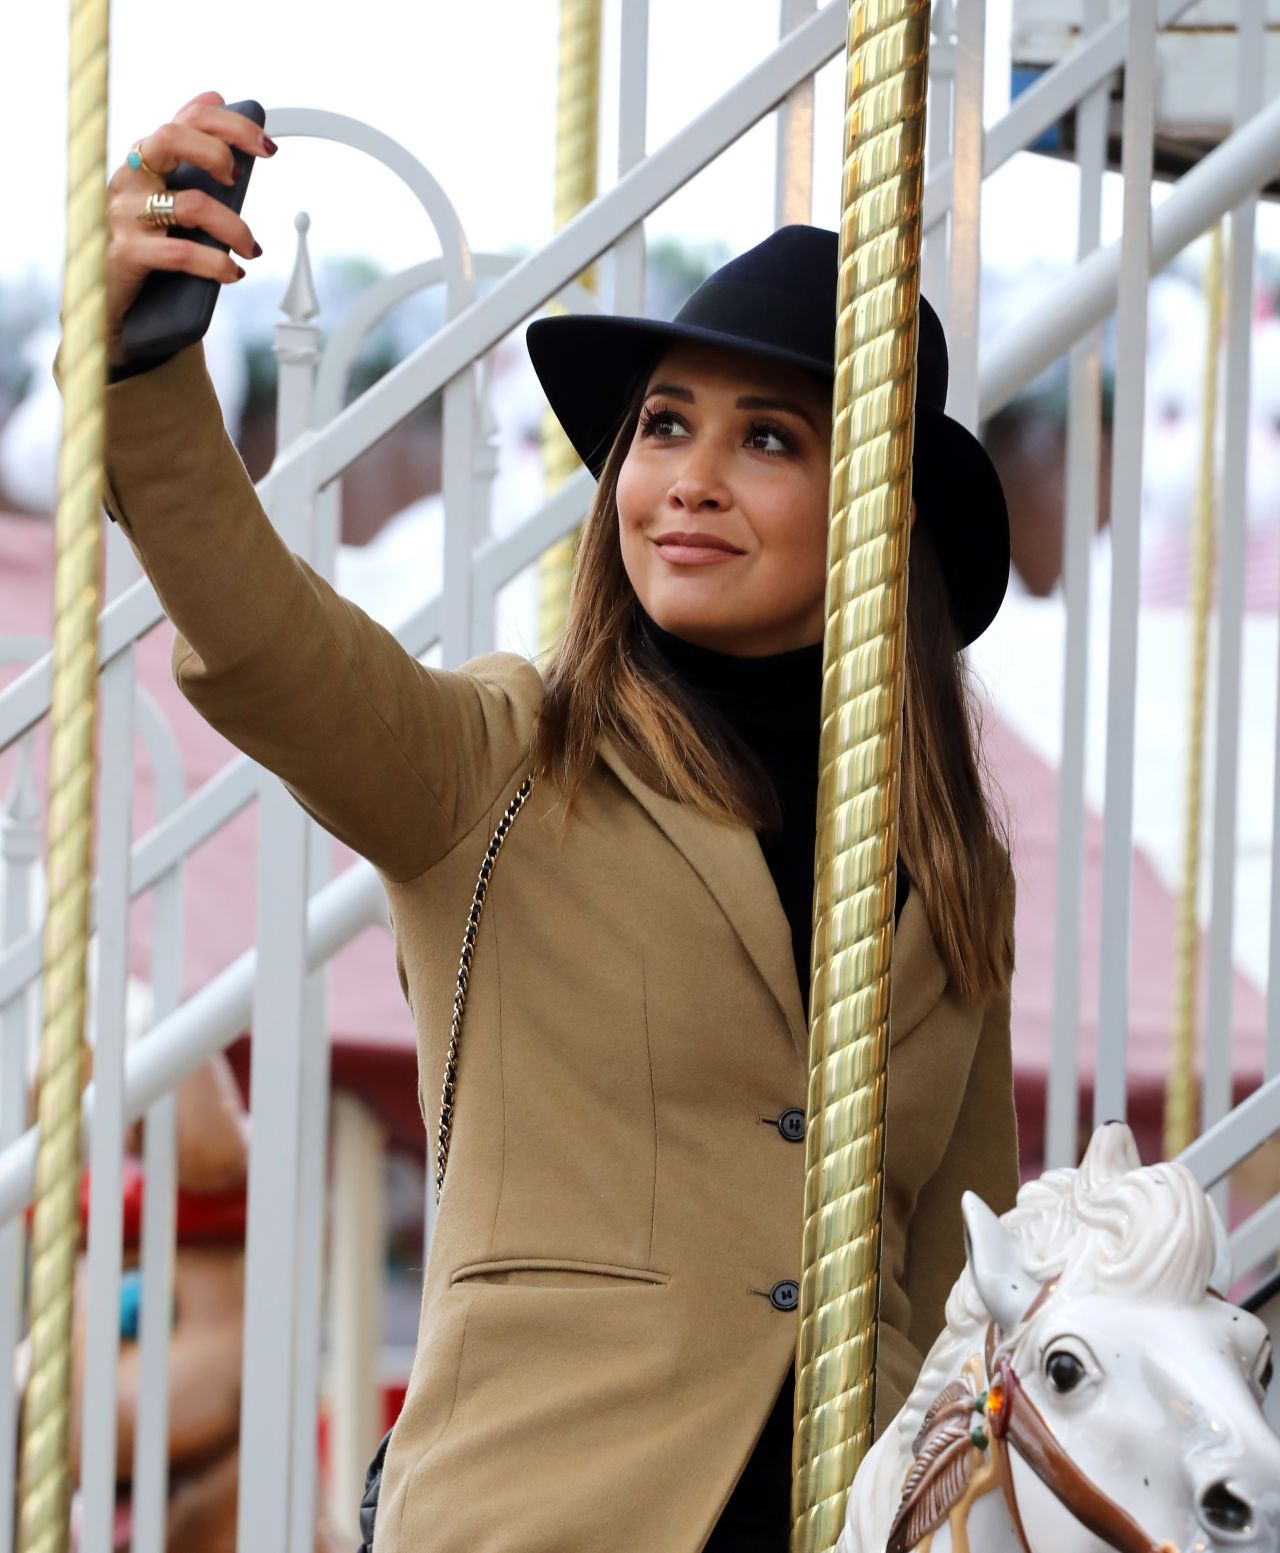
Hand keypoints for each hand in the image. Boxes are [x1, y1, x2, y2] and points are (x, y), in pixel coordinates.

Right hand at [105, 90, 272, 365]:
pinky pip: (181, 253)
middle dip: (218, 151)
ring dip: (234, 228)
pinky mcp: (125, 252)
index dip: (232, 125)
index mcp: (146, 157)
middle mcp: (131, 177)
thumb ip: (192, 152)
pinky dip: (216, 264)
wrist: (108, 296)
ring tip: (252, 249)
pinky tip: (233, 273)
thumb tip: (214, 93)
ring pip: (191, 204)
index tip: (268, 147)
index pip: (188, 118)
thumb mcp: (172, 191)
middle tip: (241, 180)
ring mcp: (124, 213)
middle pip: (173, 137)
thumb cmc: (148, 242)